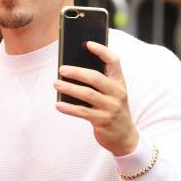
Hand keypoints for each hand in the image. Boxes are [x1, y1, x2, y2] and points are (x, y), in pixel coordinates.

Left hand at [55, 41, 138, 156]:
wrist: (125, 136)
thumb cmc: (112, 109)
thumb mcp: (112, 93)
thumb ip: (99, 82)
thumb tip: (72, 69)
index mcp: (120, 82)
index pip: (114, 61)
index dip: (101, 51)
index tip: (87, 44)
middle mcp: (117, 93)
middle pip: (95, 78)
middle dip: (77, 72)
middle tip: (62, 69)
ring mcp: (111, 107)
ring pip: (87, 94)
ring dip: (69, 88)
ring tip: (56, 83)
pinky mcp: (102, 121)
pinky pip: (82, 112)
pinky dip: (68, 108)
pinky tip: (58, 104)